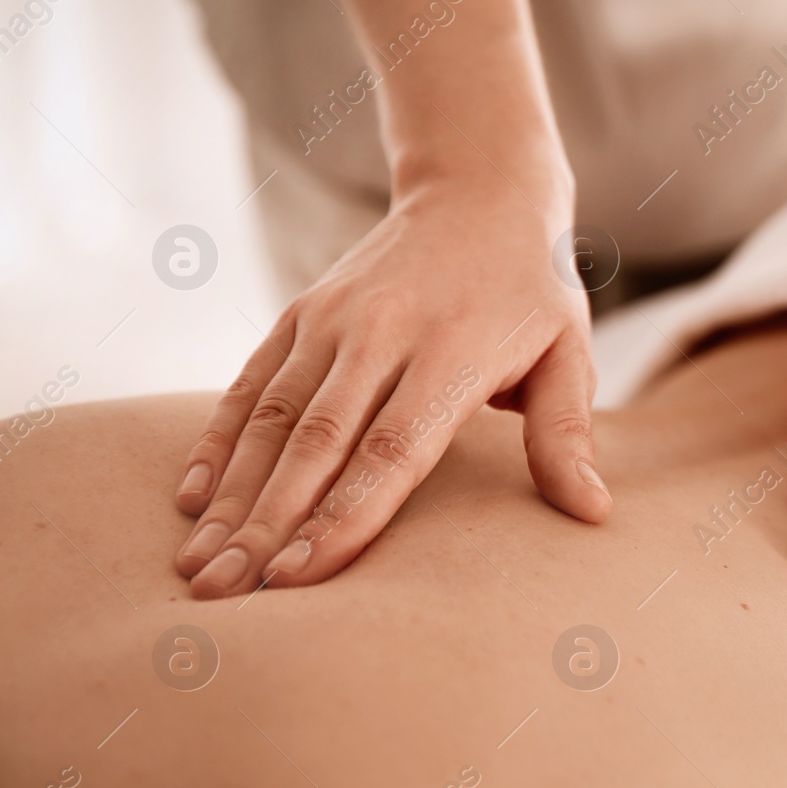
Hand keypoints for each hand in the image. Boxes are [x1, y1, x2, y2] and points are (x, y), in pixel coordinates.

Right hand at [173, 181, 610, 598]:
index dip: (345, 515)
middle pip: (317, 443)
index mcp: (453, 351)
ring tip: (200, 567)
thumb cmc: (533, 292)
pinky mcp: (301, 311)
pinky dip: (218, 442)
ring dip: (233, 497)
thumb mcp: (568, 354)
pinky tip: (194, 499)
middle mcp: (383, 333)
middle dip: (269, 524)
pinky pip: (249, 384)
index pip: (392, 449)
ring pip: (271, 419)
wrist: (480, 193)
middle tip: (228, 594)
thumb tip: (592, 514)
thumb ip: (566, 435)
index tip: (303, 576)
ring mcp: (333, 319)